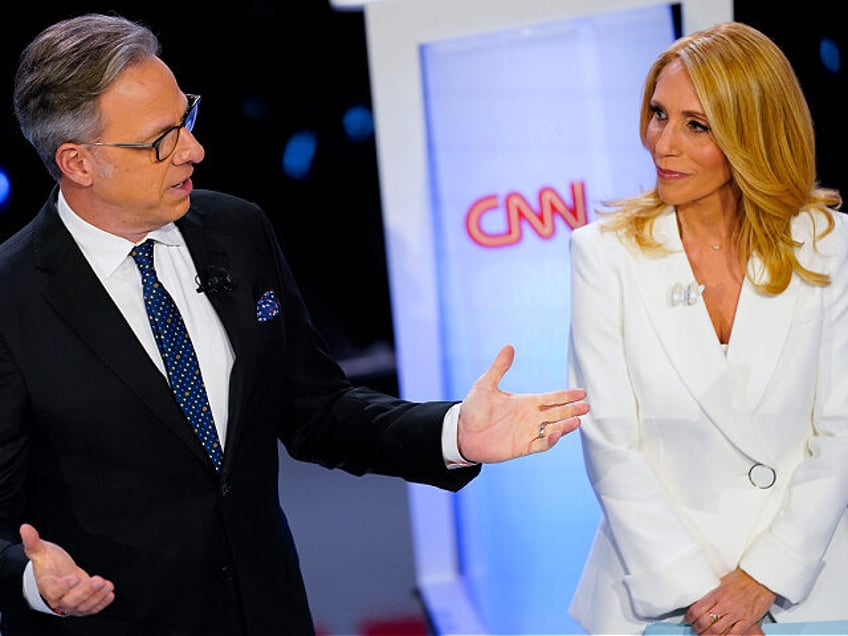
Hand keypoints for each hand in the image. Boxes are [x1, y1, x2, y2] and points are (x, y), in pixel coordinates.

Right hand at [20, 523, 114, 616]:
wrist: (56, 575)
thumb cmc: (48, 564)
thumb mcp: (40, 552)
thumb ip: (33, 542)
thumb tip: (25, 528)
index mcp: (47, 586)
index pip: (54, 590)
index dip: (64, 586)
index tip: (75, 577)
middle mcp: (58, 599)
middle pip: (71, 601)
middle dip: (86, 591)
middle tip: (98, 580)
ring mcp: (70, 604)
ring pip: (83, 606)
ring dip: (96, 597)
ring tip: (107, 586)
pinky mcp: (82, 605)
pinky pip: (91, 609)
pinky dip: (101, 603)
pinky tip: (110, 594)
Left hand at [456, 344, 588, 462]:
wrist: (461, 432)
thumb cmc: (473, 408)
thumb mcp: (486, 385)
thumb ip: (499, 367)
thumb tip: (509, 347)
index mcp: (526, 402)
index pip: (551, 398)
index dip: (566, 395)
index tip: (581, 392)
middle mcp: (530, 417)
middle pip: (557, 413)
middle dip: (572, 410)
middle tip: (586, 407)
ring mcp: (527, 432)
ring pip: (553, 429)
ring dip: (565, 425)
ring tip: (578, 420)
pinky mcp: (522, 447)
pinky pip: (540, 444)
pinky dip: (550, 440)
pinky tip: (557, 433)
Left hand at [686, 567, 775, 634]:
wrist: (760, 578)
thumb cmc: (742, 578)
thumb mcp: (721, 582)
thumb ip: (712, 593)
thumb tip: (701, 598)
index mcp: (716, 594)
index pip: (696, 610)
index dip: (689, 618)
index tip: (688, 620)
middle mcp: (724, 605)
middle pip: (704, 623)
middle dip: (697, 629)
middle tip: (695, 629)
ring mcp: (736, 614)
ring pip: (716, 631)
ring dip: (708, 635)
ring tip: (705, 635)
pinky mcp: (747, 621)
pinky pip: (734, 635)